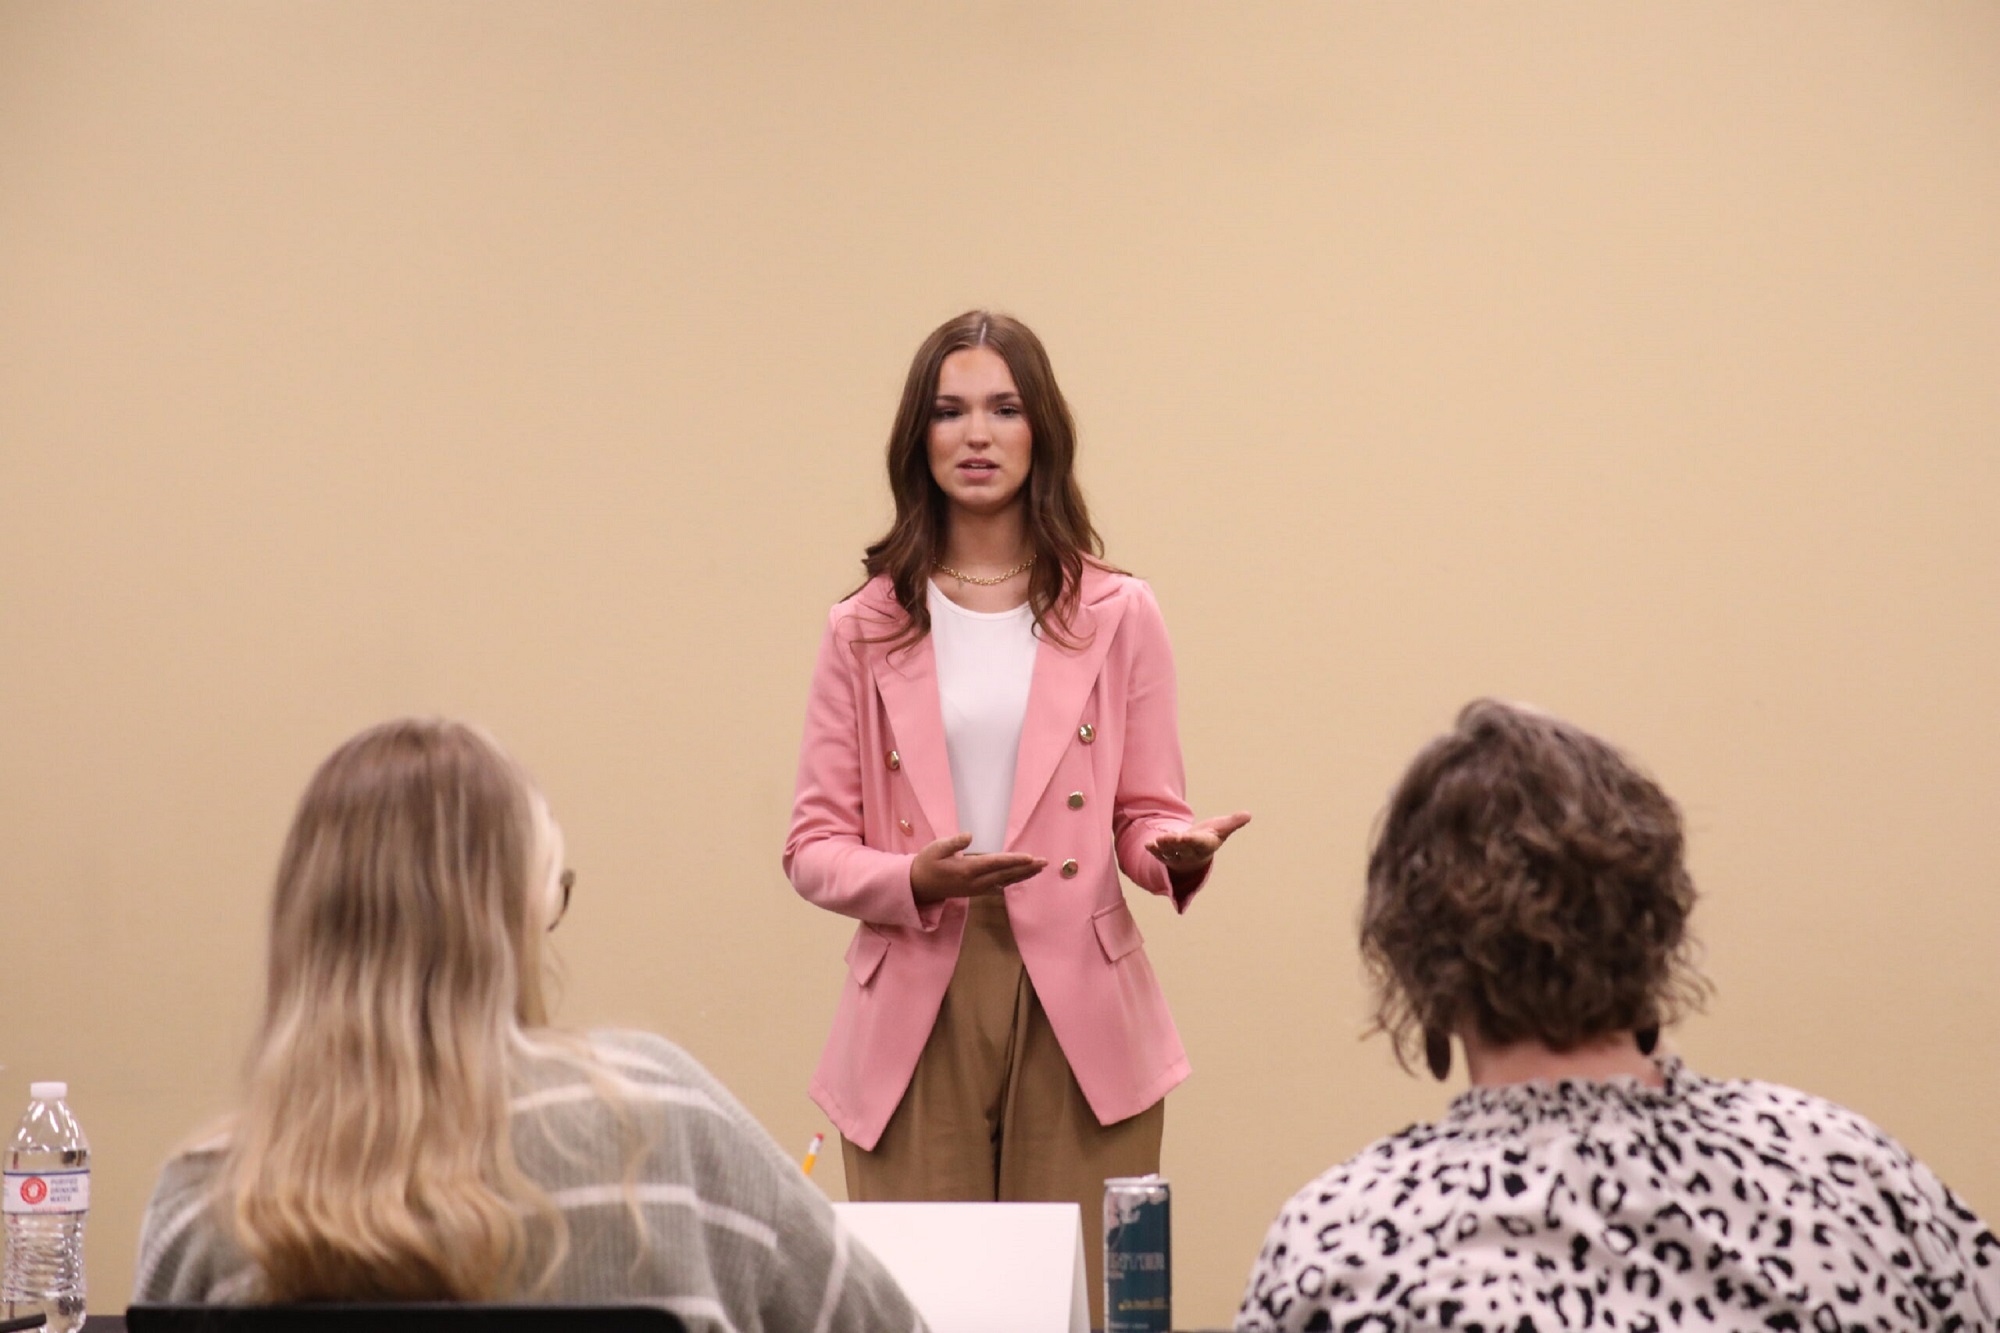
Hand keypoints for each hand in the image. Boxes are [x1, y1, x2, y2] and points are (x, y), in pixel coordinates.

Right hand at [911, 833, 1046, 904]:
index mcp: (966, 869)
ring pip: (1005, 881)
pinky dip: (1012, 881)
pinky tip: (1022, 877)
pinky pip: (998, 886)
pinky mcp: (976, 890)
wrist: (919, 886)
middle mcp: (975, 881)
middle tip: (1044, 862)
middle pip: (1005, 874)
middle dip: (1025, 868)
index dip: (1013, 860)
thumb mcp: (936, 848)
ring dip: (1023, 875)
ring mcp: (977, 888)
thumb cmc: (927, 863)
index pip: (995, 864)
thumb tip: (970, 835)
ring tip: (1039, 868)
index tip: (1029, 857)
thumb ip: (953, 843)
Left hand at [1147, 812, 1251, 873]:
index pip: (1200, 843)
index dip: (1194, 840)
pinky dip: (1154, 850)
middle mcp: (1191, 852)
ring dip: (1164, 847)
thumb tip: (1249, 814)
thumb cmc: (1209, 837)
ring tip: (1158, 840)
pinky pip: (1159, 854)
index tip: (1188, 836)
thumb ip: (1233, 822)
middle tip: (1171, 837)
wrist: (1195, 853)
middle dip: (1177, 843)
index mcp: (1205, 845)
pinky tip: (1148, 845)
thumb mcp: (1221, 828)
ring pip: (1170, 852)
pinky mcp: (1167, 855)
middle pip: (1183, 848)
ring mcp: (1178, 855)